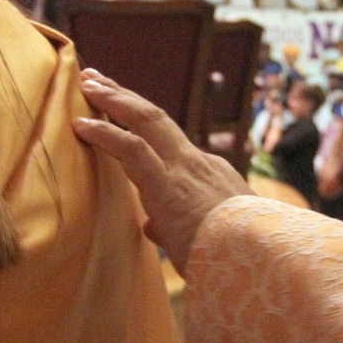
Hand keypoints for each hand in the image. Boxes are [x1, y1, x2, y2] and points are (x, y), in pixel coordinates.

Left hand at [72, 70, 252, 272]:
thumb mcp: (206, 239)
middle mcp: (198, 163)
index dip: (141, 127)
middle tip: (97, 79)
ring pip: (145, 121)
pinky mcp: (168, 184)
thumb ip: (174, 227)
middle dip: (124, 97)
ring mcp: (184, 169)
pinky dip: (104, 134)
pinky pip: (131, 150)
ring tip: (86, 84)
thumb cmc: (234, 259)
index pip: (169, 145)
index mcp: (208, 175)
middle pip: (156, 119)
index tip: (121, 115)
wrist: (260, 262)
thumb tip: (151, 225)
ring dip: (113, 100)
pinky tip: (81, 126)